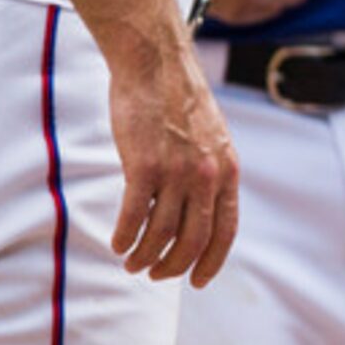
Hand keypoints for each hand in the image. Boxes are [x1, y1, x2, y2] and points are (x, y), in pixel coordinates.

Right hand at [106, 42, 239, 285]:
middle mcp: (206, 175)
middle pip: (193, 240)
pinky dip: (124, 236)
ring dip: (144, 256)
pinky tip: (117, 243)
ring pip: (161, 234)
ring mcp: (176, 171)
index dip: (212, 261)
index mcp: (227, 169)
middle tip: (155, 274)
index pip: (226, 230)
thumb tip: (198, 208)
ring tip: (131, 263)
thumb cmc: (177, 100)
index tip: (198, 281)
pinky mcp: (144, 165)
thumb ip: (209, 171)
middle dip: (174, 266)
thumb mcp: (211, 138)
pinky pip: (134, 215)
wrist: (157, 63)